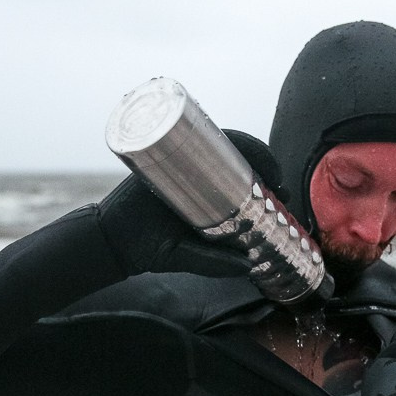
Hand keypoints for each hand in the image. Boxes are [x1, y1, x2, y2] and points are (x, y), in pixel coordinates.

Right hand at [97, 130, 283, 276]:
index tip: (281, 187)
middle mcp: (194, 172)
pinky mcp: (155, 156)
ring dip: (242, 143)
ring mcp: (175, 160)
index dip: (265, 173)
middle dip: (260, 156)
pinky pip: (178, 134)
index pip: (242, 172)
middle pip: (234, 150)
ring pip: (213, 139)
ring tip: (260, 163)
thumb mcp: (189, 257)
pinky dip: (200, 130)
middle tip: (275, 176)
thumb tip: (249, 266)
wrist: (114, 244)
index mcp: (207, 191)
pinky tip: (222, 139)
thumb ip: (216, 263)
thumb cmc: (151, 248)